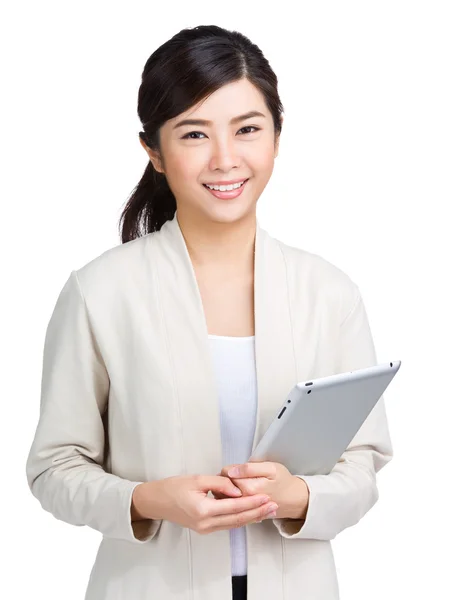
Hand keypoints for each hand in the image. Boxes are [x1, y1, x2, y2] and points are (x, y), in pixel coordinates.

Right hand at [131, 475, 278, 534]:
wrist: (157, 501)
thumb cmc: (173, 488)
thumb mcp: (197, 478)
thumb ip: (219, 483)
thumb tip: (238, 489)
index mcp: (203, 510)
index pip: (234, 507)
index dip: (252, 502)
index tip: (266, 496)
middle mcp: (205, 523)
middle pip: (238, 520)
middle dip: (257, 513)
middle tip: (274, 505)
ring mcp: (205, 528)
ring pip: (234, 524)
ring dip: (252, 517)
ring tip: (267, 510)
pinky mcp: (205, 528)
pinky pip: (227, 524)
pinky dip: (240, 518)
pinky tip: (251, 513)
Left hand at [216, 462, 309, 519]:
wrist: (293, 499)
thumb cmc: (283, 482)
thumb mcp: (270, 468)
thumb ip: (249, 468)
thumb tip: (232, 470)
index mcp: (249, 488)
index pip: (226, 474)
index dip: (228, 468)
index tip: (235, 468)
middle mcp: (244, 500)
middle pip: (222, 487)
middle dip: (225, 480)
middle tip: (234, 475)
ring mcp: (243, 508)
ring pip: (223, 497)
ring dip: (225, 490)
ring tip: (235, 485)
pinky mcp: (245, 512)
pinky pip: (230, 505)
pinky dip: (230, 498)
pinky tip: (237, 494)